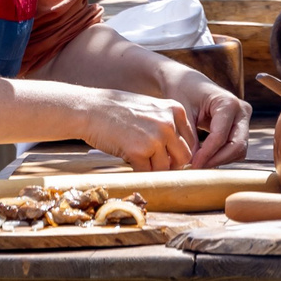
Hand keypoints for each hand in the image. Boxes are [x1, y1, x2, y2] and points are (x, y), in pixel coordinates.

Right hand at [77, 88, 197, 170]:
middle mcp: (168, 123)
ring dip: (153, 168)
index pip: (190, 141)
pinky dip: (138, 170)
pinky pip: (147, 172)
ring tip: (138, 157)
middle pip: (184, 157)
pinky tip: (128, 158)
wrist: (90, 109)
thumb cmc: (118, 110)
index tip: (167, 155)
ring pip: (165, 168)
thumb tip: (179, 153)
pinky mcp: (138, 151)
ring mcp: (154, 138)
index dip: (178, 152)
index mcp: (175, 110)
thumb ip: (167, 125)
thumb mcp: (150, 109)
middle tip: (155, 161)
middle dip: (171, 164)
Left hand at [178, 78, 251, 166]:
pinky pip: (235, 148)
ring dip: (220, 160)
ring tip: (199, 164)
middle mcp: (242, 110)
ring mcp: (243, 119)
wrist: (186, 80)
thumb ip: (190, 137)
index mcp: (228, 103)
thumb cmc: (183, 90)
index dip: (207, 154)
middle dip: (217, 160)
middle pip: (237, 146)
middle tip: (197, 169)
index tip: (192, 165)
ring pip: (238, 150)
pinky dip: (222, 155)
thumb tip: (194, 163)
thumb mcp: (183, 112)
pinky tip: (205, 158)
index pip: (221, 136)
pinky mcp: (240, 127)